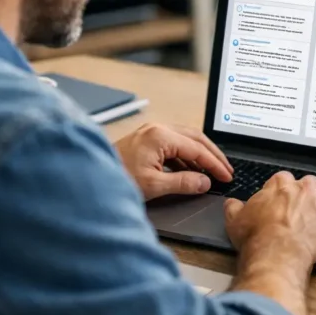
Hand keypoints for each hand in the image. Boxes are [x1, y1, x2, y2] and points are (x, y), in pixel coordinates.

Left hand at [115, 123, 232, 200]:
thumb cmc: (117, 179)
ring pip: (185, 140)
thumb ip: (183, 182)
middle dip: (212, 155)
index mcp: (160, 136)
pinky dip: (186, 157)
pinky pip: (174, 145)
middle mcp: (157, 129)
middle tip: (226, 169)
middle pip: (195, 138)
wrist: (90, 178)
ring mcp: (151, 133)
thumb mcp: (154, 185)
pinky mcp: (146, 141)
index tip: (226, 176)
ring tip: (213, 170)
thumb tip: (205, 182)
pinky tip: (192, 170)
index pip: (197, 149)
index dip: (214, 164)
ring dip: (200, 155)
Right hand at [224, 172, 315, 263]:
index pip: (284, 178)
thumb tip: (232, 204)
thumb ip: (234, 208)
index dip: (283, 189)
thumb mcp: (235, 220)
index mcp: (279, 185)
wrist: (276, 253)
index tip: (281, 199)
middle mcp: (303, 189)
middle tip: (302, 206)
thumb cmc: (257, 237)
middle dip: (308, 192)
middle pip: (310, 182)